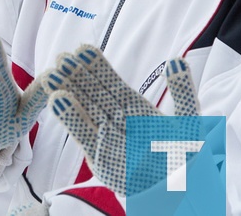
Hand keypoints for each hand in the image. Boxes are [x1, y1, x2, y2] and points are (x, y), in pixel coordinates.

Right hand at [45, 47, 199, 196]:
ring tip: (50, 75)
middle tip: (61, 58)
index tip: (82, 49)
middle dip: (77, 76)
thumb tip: (177, 60)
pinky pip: (83, 135)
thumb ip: (183, 93)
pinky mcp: (100, 157)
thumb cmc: (185, 159)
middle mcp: (117, 120)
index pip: (112, 83)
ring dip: (67, 92)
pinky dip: (71, 119)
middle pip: (94, 94)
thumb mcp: (190, 124)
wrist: (176, 192)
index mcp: (136, 108)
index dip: (97, 66)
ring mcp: (107, 137)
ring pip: (85, 110)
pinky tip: (57, 100)